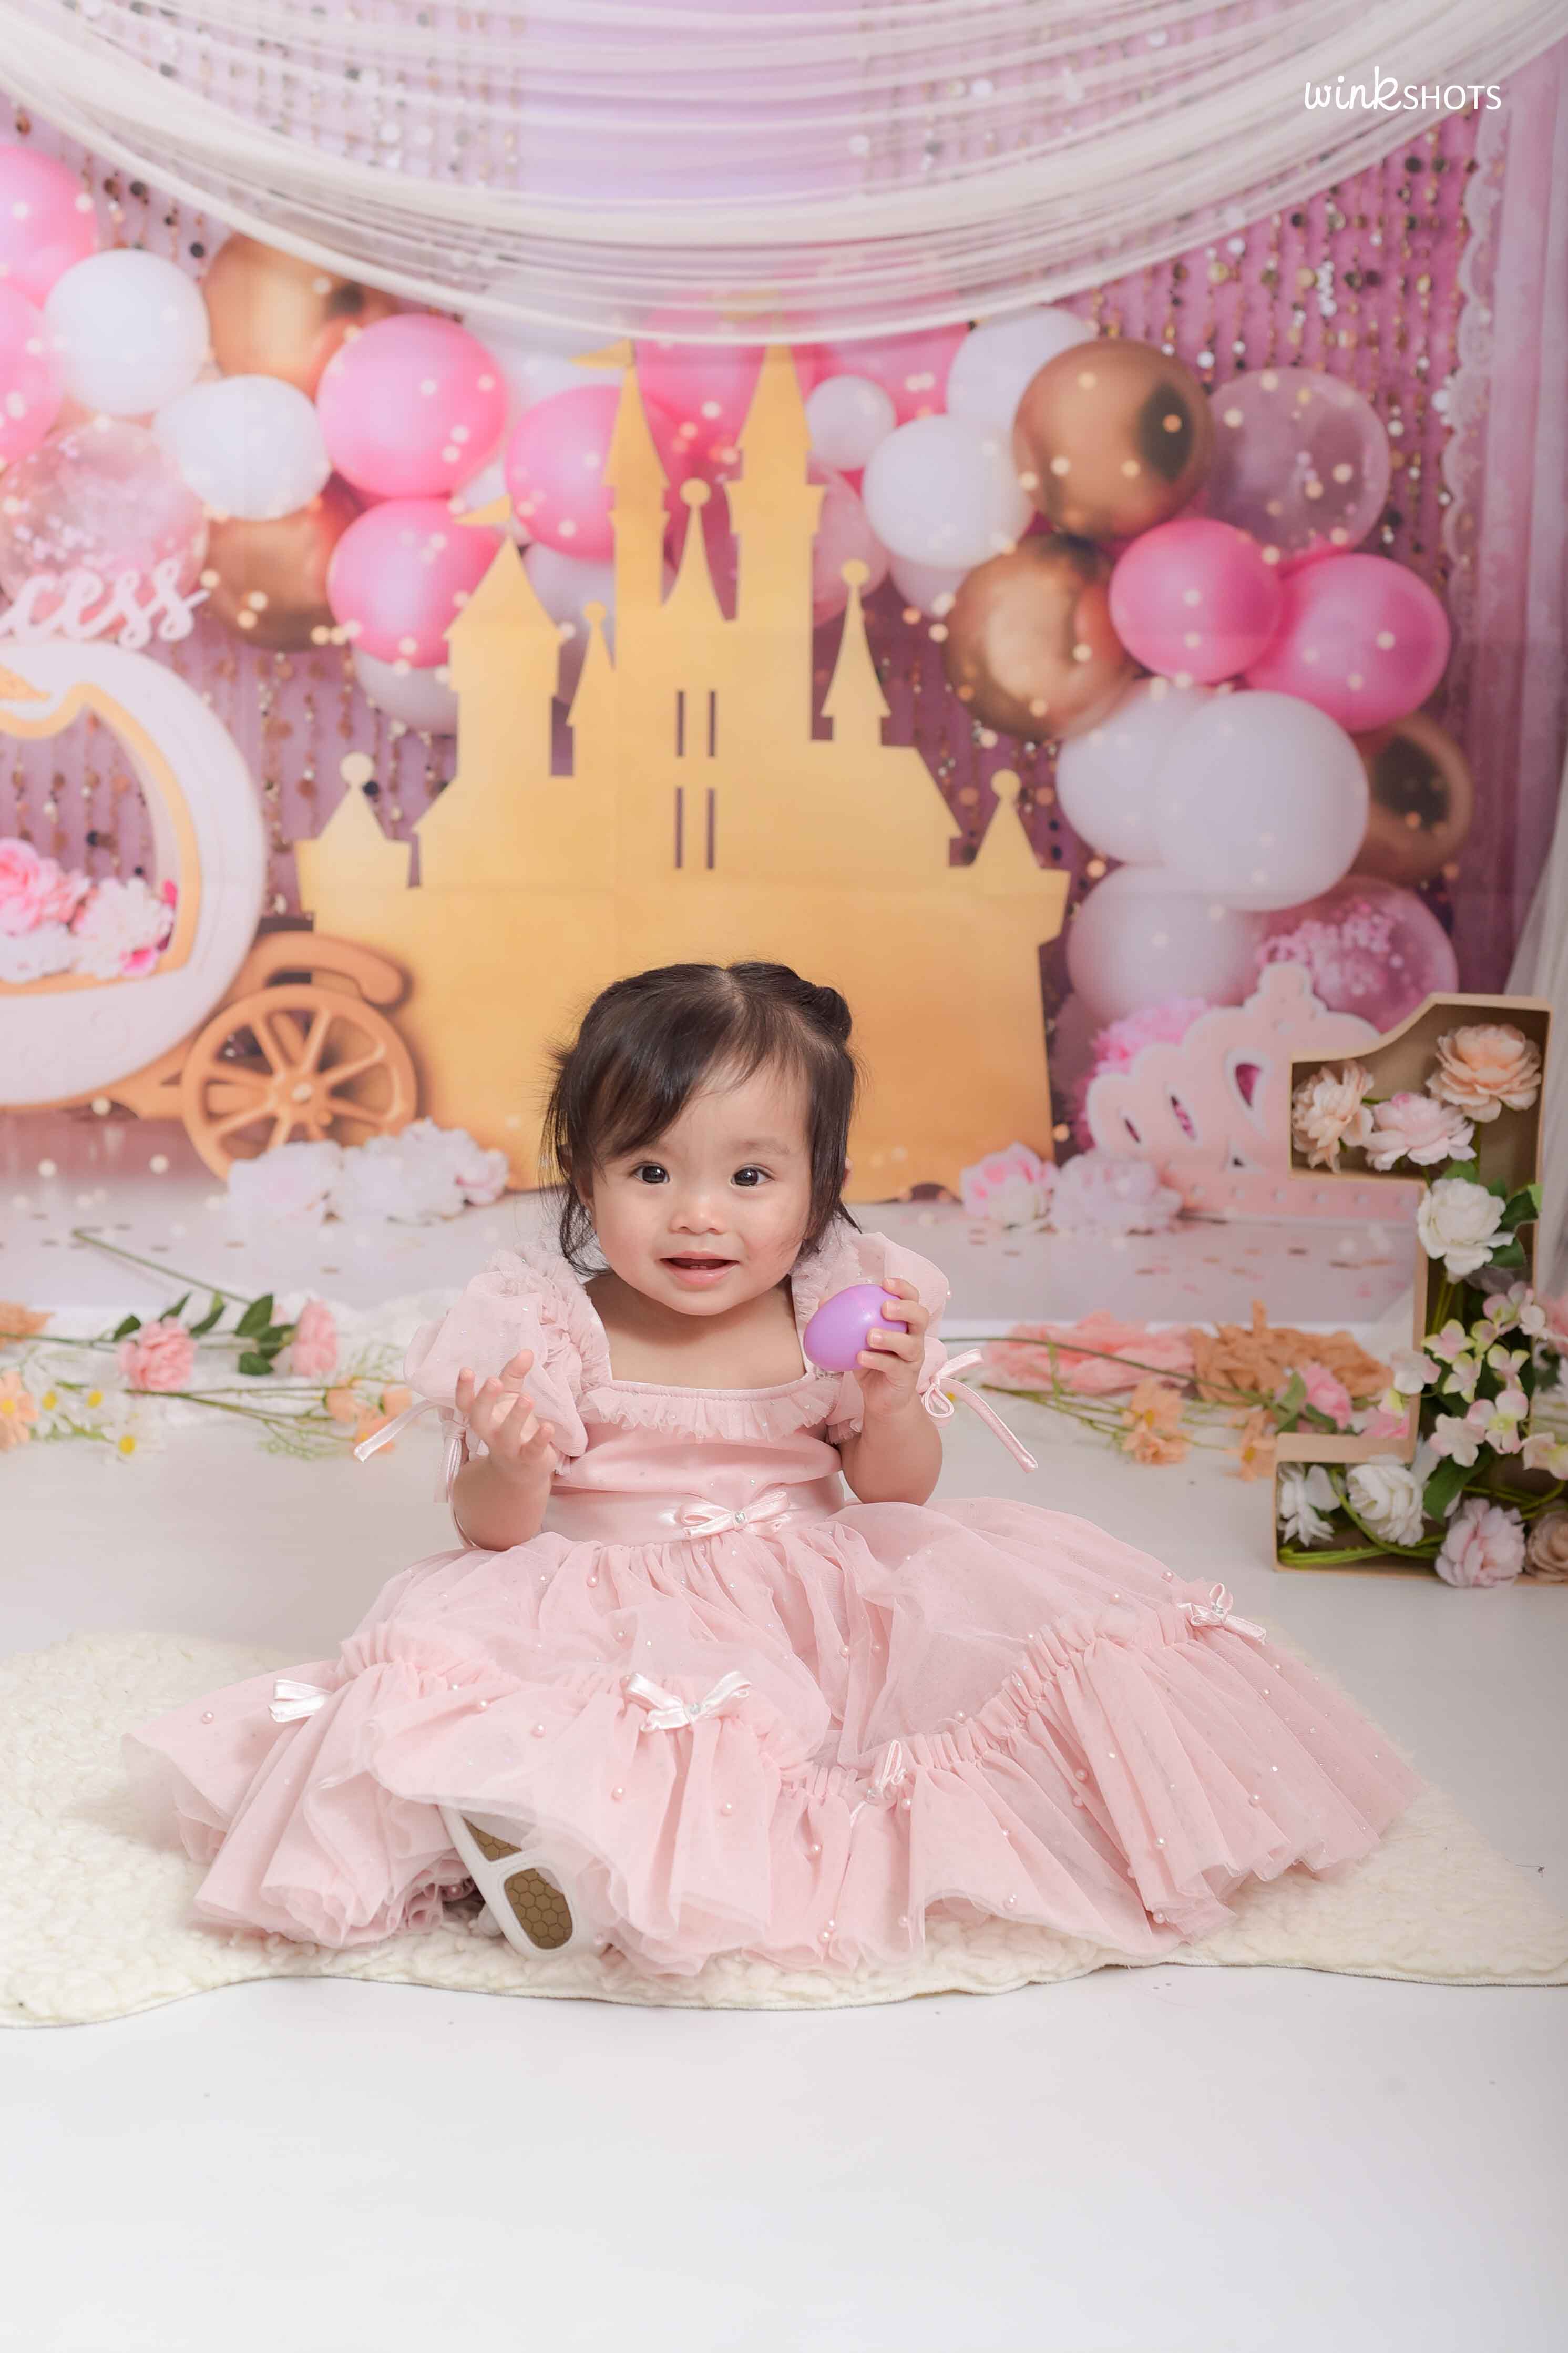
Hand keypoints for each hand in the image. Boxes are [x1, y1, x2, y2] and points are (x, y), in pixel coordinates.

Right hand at [455, 1349, 556, 1484]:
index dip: (463, 1389)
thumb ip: (515, 1374)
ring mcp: (509, 1448)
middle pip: (479, 1419)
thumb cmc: (511, 1425)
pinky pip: (533, 1450)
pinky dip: (540, 1439)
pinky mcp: (529, 1458)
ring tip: (527, 1397)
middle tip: (493, 1380)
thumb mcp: (510, 1398)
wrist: (522, 1470)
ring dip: (516, 1416)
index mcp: (484, 1416)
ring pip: (508, 1434)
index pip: (466, 1404)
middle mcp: (491, 1433)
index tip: (466, 1370)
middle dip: (485, 1400)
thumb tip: (527, 1351)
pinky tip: (548, 1426)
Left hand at [855, 1277, 930, 1420]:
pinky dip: (877, 1360)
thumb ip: (845, 1320)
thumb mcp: (856, 1339)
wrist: (880, 1398)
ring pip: (910, 1344)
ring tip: (870, 1335)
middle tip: (884, 1307)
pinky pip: (894, 1367)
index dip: (903, 1288)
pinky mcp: (907, 1377)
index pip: (912, 1299)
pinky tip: (860, 1357)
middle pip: (920, 1316)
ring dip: (890, 1337)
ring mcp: (913, 1358)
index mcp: (905, 1322)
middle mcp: (914, 1337)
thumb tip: (823, 1300)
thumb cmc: (871, 1362)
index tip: (885, 1282)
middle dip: (905, 1308)